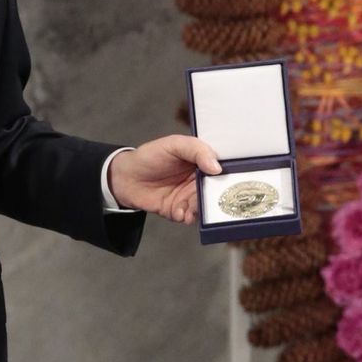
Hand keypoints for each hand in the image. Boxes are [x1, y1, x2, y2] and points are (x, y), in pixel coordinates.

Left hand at [106, 132, 222, 224]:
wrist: (125, 177)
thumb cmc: (150, 156)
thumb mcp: (174, 144)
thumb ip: (197, 150)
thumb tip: (217, 168)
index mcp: (202, 162)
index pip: (222, 168)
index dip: (230, 174)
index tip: (235, 180)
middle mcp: (199, 180)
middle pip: (216, 191)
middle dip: (216, 196)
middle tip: (213, 198)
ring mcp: (189, 196)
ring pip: (204, 206)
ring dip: (201, 209)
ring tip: (192, 207)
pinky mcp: (179, 210)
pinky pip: (190, 217)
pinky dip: (187, 217)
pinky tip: (180, 212)